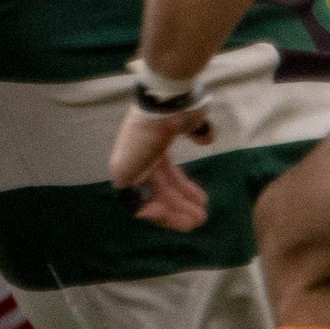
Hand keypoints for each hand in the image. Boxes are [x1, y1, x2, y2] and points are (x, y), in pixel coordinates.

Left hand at [109, 100, 213, 231]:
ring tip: (195, 222)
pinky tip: (175, 218)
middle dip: (181, 205)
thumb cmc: (178, 110)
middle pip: (160, 190)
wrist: (162, 105)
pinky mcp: (123, 175)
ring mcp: (130, 166)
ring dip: (173, 214)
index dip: (184, 189)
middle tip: (201, 217)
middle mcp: (141, 157)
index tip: (202, 199)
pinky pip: (137, 203)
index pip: (167, 175)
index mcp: (153, 145)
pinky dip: (157, 213)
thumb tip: (206, 137)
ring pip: (151, 199)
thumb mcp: (191, 121)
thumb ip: (197, 131)